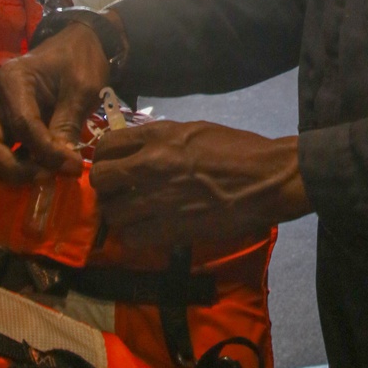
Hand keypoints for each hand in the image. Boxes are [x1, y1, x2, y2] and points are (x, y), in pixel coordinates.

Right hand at [0, 26, 108, 182]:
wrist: (77, 47)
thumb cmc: (80, 61)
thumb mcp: (82, 89)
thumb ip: (68, 126)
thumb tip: (63, 168)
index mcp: (11, 79)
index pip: (21, 125)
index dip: (45, 152)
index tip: (72, 167)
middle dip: (14, 170)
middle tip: (48, 179)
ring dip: (14, 172)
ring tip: (48, 177)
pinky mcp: (0, 126)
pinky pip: (0, 154)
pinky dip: (18, 168)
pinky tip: (44, 171)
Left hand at [90, 121, 310, 250]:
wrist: (267, 179)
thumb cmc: (238, 149)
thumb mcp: (194, 130)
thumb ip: (162, 140)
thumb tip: (139, 151)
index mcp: (159, 136)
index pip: (106, 145)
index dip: (104, 158)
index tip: (113, 167)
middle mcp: (151, 165)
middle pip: (101, 179)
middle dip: (105, 187)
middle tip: (119, 193)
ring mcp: (158, 198)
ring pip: (112, 213)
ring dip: (119, 215)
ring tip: (133, 215)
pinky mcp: (170, 228)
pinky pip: (132, 238)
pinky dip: (134, 236)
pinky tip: (147, 231)